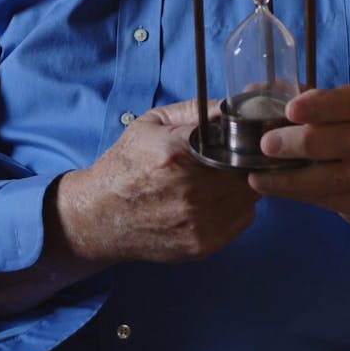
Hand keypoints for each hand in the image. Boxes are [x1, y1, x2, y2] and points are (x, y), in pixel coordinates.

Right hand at [56, 98, 259, 267]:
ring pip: (250, 196)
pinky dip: (238, 207)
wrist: (100, 216)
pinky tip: (219, 198)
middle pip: (247, 170)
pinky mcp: (203, 245)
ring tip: (225, 176)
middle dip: (246, 160)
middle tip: (237, 156)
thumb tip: (231, 105)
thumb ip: (194, 109)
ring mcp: (199, 221)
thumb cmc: (125, 165)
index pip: (235, 141)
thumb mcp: (151, 123)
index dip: (244, 139)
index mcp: (177, 153)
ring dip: (244, 184)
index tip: (241, 137)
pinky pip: (243, 220)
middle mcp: (191, 189)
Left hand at [247, 83, 349, 224]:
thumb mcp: (343, 105)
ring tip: (260, 173)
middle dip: (303, 142)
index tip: (291, 109)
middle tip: (268, 143)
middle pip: (346, 141)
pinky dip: (294, 192)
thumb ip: (304, 97)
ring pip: (335, 177)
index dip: (322, 105)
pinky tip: (268, 185)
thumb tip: (255, 91)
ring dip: (293, 176)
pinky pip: (326, 198)